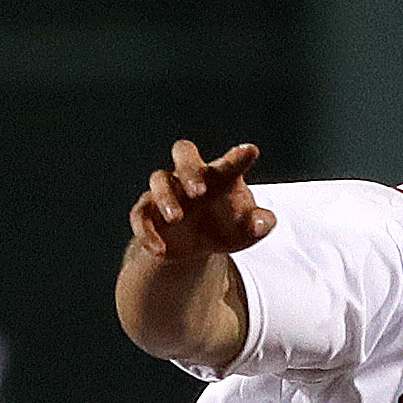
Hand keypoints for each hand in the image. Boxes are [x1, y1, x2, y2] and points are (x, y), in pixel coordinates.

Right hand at [128, 139, 272, 261]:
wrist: (195, 245)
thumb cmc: (225, 226)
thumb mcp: (246, 231)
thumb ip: (260, 224)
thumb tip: (262, 223)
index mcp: (219, 175)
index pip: (229, 163)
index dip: (238, 158)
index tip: (250, 152)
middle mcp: (190, 177)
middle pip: (183, 152)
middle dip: (189, 169)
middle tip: (199, 191)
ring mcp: (167, 192)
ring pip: (159, 180)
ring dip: (166, 197)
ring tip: (177, 218)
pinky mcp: (148, 213)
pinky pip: (140, 215)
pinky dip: (147, 232)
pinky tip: (160, 251)